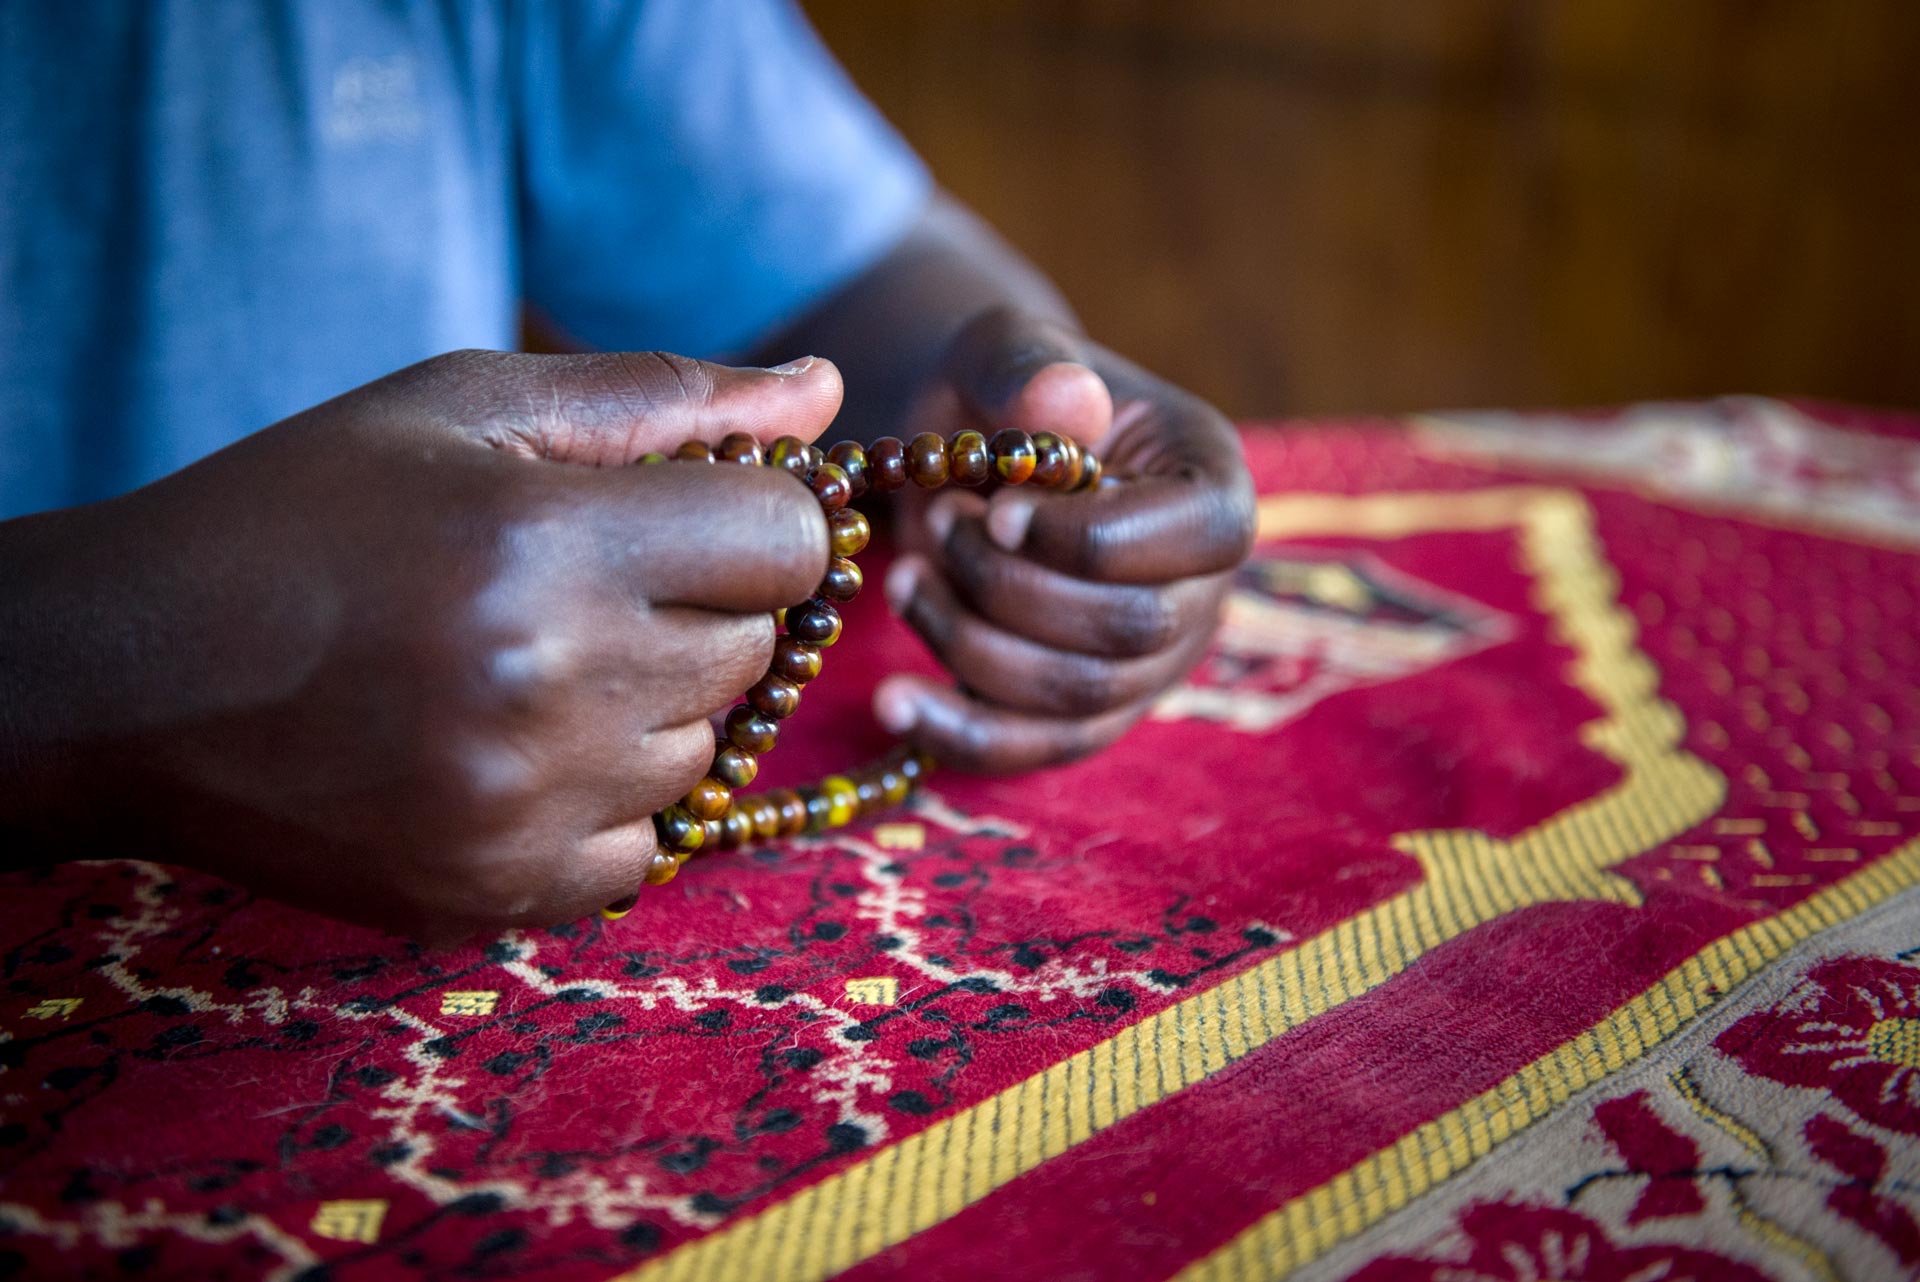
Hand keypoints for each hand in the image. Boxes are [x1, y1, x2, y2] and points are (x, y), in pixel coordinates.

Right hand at [0, 350, 839, 938]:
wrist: (130, 677)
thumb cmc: (301, 512)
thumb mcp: (465, 406)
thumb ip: (661, 398)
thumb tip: (825, 395)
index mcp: (550, 543)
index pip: (790, 543)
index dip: (759, 518)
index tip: (697, 516)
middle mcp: (556, 686)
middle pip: (752, 648)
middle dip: (698, 604)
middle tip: (584, 585)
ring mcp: (530, 808)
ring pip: (701, 750)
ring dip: (648, 704)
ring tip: (527, 668)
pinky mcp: (498, 894)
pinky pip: (642, 849)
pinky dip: (604, 803)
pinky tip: (515, 752)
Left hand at [877, 307, 1255, 770]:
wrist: (968, 451)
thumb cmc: (999, 393)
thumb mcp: (1003, 350)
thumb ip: (1030, 368)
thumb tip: (1066, 402)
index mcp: (1214, 486)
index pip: (1200, 536)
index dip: (1092, 538)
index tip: (998, 511)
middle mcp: (1202, 587)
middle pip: (1132, 630)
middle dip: (1012, 587)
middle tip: (938, 526)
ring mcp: (1151, 663)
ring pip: (1078, 695)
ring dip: (972, 641)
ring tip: (904, 576)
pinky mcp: (1087, 713)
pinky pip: (1037, 748)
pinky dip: (961, 733)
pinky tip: (892, 703)